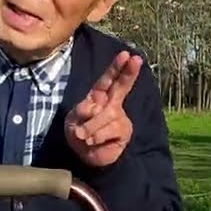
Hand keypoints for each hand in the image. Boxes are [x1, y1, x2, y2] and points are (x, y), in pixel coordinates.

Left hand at [65, 51, 140, 166]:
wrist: (85, 156)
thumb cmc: (79, 133)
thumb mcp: (73, 120)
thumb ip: (83, 112)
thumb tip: (95, 111)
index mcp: (99, 97)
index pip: (108, 80)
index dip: (116, 68)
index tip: (127, 54)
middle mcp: (112, 105)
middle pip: (122, 86)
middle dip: (129, 72)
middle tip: (137, 59)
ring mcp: (119, 118)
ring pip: (106, 116)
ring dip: (90, 128)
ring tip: (83, 137)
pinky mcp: (123, 133)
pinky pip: (108, 131)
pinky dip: (95, 138)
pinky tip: (93, 143)